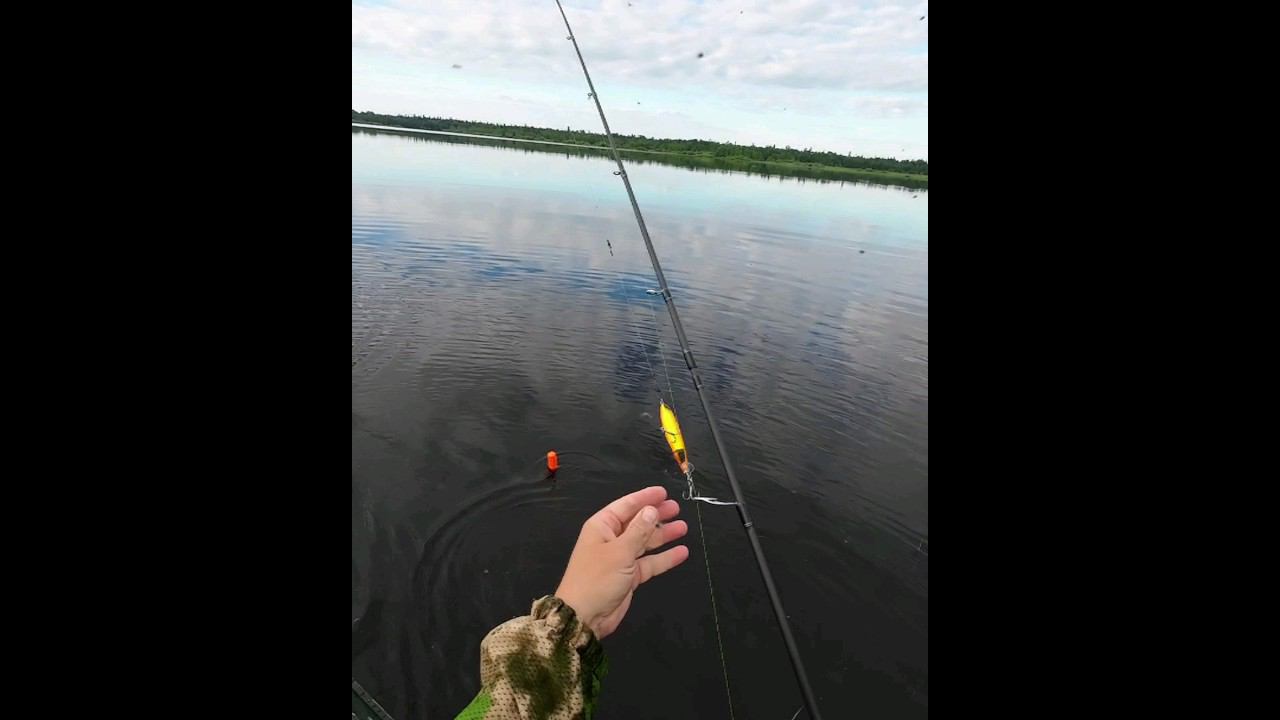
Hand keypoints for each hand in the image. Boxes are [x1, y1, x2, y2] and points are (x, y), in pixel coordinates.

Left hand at [555, 486, 689, 639]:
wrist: (584, 616)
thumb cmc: (597, 579)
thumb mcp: (619, 552)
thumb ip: (639, 531)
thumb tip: (652, 510)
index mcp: (602, 527)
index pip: (626, 506)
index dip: (645, 497)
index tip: (664, 492)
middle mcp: (612, 539)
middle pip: (638, 522)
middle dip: (657, 515)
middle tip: (677, 508)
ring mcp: (621, 558)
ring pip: (646, 542)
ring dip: (663, 535)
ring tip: (683, 527)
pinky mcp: (629, 576)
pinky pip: (650, 562)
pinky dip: (665, 558)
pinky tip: (681, 552)